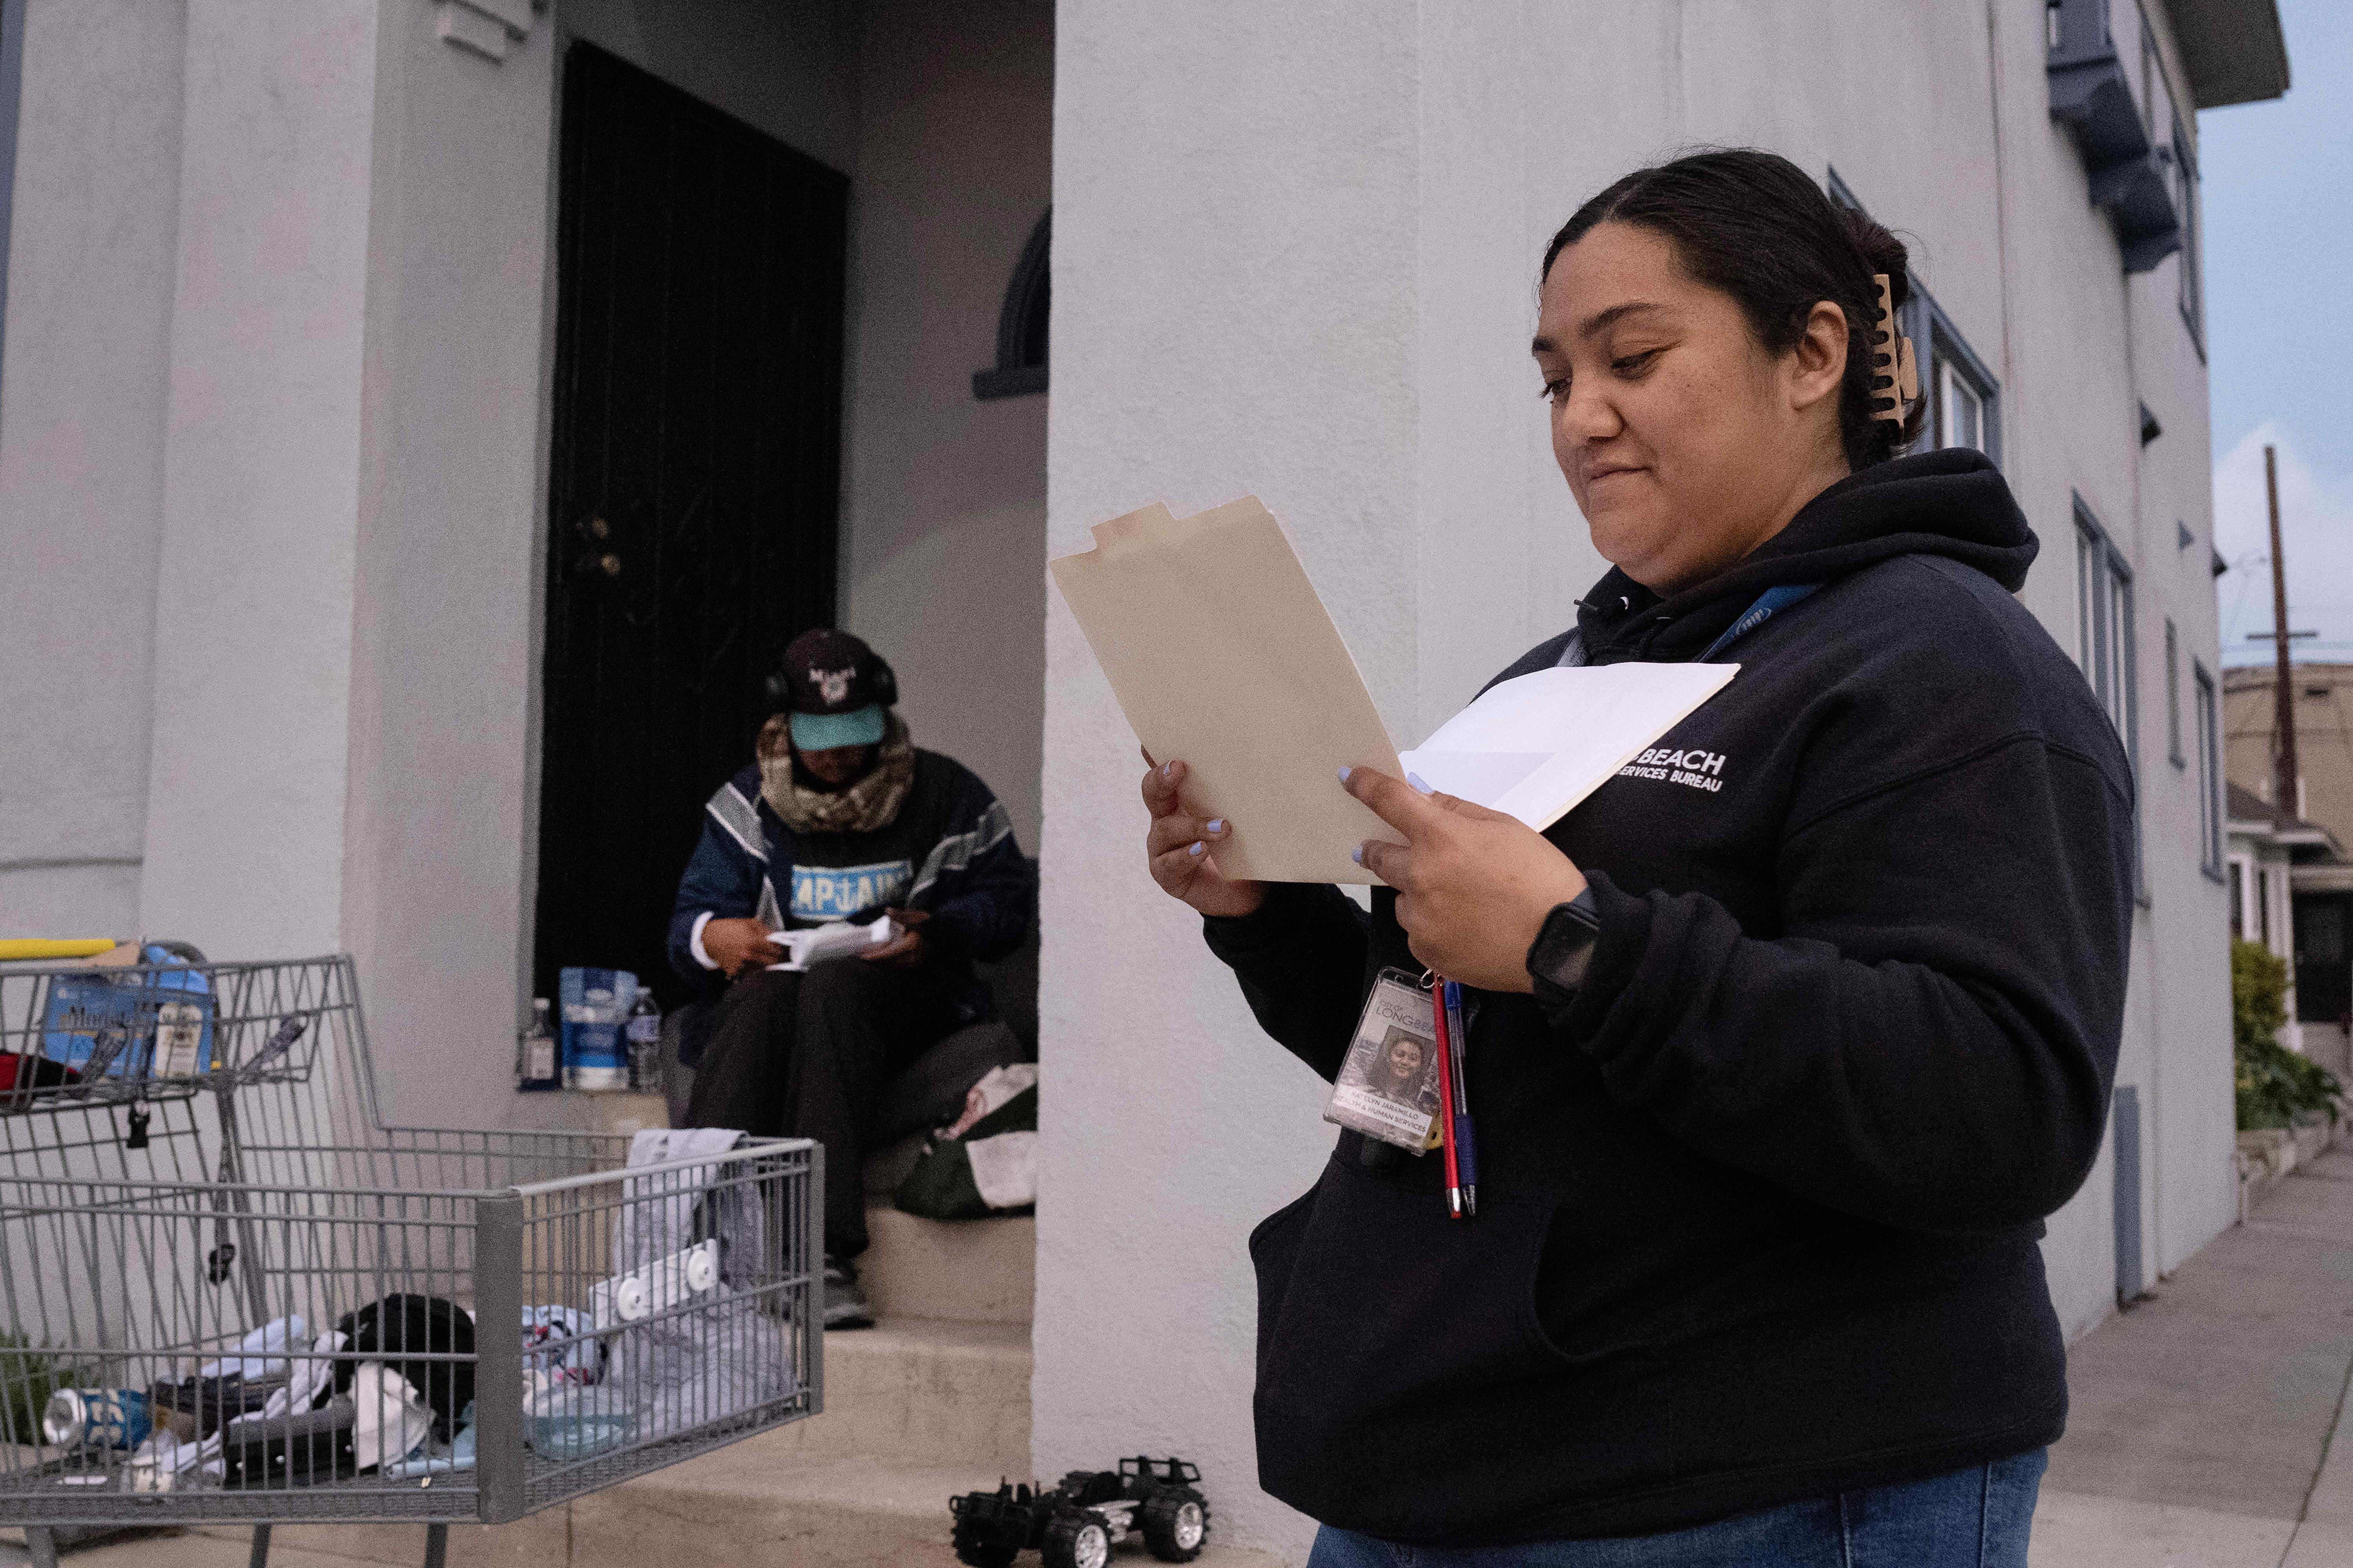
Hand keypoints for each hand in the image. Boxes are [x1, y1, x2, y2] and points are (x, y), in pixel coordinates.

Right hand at [703, 917, 785, 978]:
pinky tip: (750, 961)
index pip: (777, 950)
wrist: (708, 939)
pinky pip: (751, 972)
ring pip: (763, 968)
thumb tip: (778, 937)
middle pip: (773, 962)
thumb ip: (765, 930)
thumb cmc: (729, 928)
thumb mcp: (748, 922)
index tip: (784, 948)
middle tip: (778, 954)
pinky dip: (753, 968)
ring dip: (765, 963)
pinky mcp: (735, 972)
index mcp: (754, 941)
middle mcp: (749, 955)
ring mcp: (742, 965)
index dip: (783, 949)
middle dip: (777, 957)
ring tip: (762, 956)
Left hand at [861, 908, 930, 967]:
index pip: (889, 953)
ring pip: (892, 966)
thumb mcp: (915, 917)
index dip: (875, 956)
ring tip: (869, 958)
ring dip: (881, 963)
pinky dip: (888, 963)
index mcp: (911, 945)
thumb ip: (901, 916)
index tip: (863, 956)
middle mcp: (912, 957)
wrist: (941, 934)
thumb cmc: (928, 924)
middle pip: (888, 962)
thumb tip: (888, 910)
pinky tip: (882, 959)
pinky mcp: (914, 964)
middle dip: (875, 960)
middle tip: (862, 957)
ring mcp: (914, 963)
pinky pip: (898, 966)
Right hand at [1141, 752, 1265, 918]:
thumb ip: (1235, 790)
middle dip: (1162, 778)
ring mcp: (1162, 848)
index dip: (1158, 755)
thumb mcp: (1238, 813)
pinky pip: (1170, 863)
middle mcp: (1165, 818)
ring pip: (1165, 829)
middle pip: (1152, 792)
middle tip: (1180, 768)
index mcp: (1179, 798)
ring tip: (1222, 826)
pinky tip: (1203, 850)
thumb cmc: (1240, 845)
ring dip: (1193, 825)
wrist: (1245, 892)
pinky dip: (1187, 855)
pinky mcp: (1167, 875)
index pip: (1164, 770)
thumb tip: (1251, 754)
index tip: (1162, 740)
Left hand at [1343, 766, 1587, 992]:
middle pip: (1377, 856)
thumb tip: (1421, 797)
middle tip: (1379, 848)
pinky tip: (1465, 926)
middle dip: (1377, 849)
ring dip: (1416, 893)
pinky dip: (1431, 925)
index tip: (1349, 779)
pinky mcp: (1426, 951)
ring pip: (1401, 898)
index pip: (1389, 801)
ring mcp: (1420, 919)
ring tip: (1460, 901)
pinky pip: (1416, 931)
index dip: (1364, 785)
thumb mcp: (1505, 827)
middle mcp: (1421, 877)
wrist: (1561, 942)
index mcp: (1441, 838)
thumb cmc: (1541, 879)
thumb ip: (1456, 810)